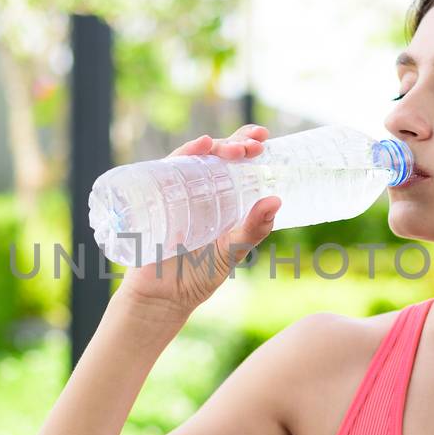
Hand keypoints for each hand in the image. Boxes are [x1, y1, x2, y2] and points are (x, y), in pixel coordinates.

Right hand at [116, 123, 281, 316]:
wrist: (163, 297)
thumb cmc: (199, 275)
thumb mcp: (233, 251)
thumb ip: (254, 229)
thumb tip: (277, 200)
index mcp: (222, 198)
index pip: (236, 162)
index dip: (247, 143)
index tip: (264, 137)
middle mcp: (200, 189)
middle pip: (216, 154)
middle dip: (236, 142)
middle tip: (253, 146)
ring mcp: (177, 191)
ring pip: (195, 157)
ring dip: (215, 146)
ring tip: (233, 149)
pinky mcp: (157, 196)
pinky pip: (168, 169)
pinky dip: (184, 154)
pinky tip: (200, 147)